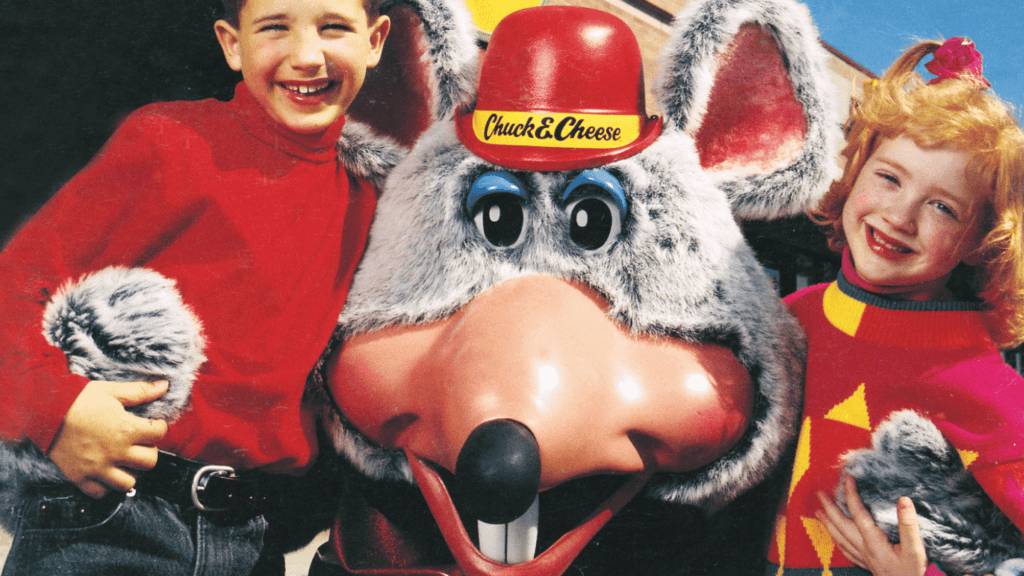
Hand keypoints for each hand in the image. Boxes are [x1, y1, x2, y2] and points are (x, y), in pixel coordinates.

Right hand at [48, 380, 168, 497]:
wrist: (45, 412)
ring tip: (123, 461)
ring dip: (129, 472)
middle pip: (149, 462)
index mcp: (126, 429)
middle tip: (138, 444)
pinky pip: (100, 493)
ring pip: (128, 483)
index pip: (159, 434)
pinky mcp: (80, 477)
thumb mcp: (112, 391)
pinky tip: (105, 473)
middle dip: (148, 451)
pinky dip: (105, 486)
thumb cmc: (79, 400)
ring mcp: (97, 468)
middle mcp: (115, 452)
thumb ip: (140, 391)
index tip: (152, 425)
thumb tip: (164, 386)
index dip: (159, 427)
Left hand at [815, 475, 928, 575]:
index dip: (851, 494)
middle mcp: (864, 550)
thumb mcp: (916, 550)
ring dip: (828, 523)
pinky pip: (845, 550)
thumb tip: (903, 501)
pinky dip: (837, 540)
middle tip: (819, 493)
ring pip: (839, 538)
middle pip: (841, 525)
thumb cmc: (914, 573)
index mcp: (874, 543)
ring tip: (818, 512)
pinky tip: (835, 537)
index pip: (858, 513)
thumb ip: (909, 525)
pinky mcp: (867, 565)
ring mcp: (864, 558)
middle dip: (829, 508)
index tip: (847, 479)